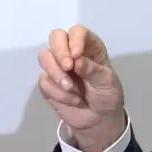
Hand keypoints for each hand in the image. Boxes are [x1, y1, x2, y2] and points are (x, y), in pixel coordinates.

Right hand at [38, 25, 125, 151]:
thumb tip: (76, 60)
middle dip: (59, 51)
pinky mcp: (48, 82)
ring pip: (44, 56)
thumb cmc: (107, 95)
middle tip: (67, 67)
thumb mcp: (107, 82)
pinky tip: (73, 100)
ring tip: (71, 88)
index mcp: (90, 48)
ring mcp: (58, 66)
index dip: (75, 39)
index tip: (76, 54)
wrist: (99, 119)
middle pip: (56, 37)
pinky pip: (44, 81)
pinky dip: (57, 92)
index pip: (78, 31)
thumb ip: (93, 70)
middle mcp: (72, 53)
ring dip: (56, 73)